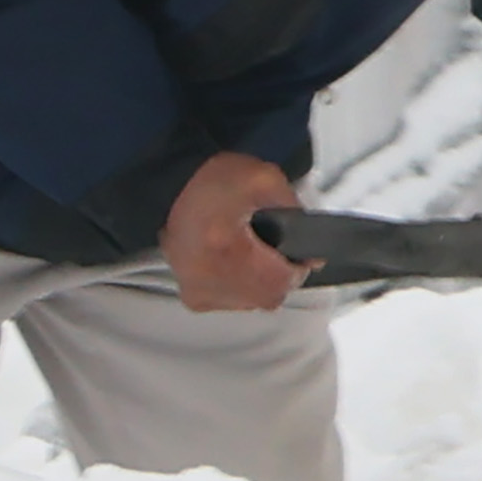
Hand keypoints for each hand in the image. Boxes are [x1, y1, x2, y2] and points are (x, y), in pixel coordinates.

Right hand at [163, 151, 309, 313]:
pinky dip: (241, 286)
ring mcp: (200, 292)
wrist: (169, 186)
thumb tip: (312, 246)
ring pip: (253, 302)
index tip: (297, 251)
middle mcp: (209, 279)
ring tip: (252, 252)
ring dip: (261, 281)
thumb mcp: (264, 178)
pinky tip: (236, 263)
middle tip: (274, 247)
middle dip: (280, 273)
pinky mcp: (193, 297)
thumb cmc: (213, 181)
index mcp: (227, 249)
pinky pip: (233, 302)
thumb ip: (294, 209)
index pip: (283, 279)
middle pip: (270, 295)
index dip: (298, 265)